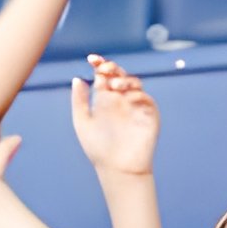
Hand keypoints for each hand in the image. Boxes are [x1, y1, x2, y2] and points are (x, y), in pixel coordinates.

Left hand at [69, 57, 159, 177]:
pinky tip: (126, 97)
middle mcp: (121, 100)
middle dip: (112, 68)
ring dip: (124, 80)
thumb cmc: (98, 149)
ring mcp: (136, 106)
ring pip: (134, 83)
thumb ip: (79, 101)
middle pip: (119, 75)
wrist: (117, 168)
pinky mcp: (149, 115)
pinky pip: (146, 98)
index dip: (100, 65)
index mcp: (105, 100)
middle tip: (104, 68)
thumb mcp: (83, 122)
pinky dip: (136, 94)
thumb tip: (77, 78)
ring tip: (114, 86)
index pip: (104, 76)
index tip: (91, 59)